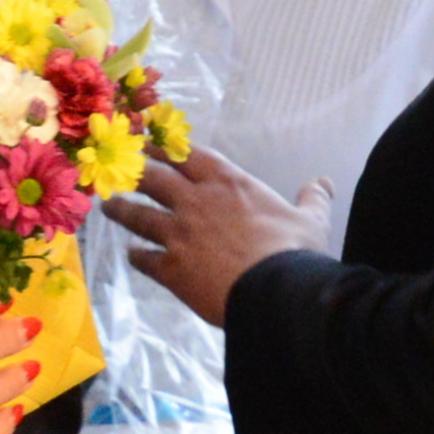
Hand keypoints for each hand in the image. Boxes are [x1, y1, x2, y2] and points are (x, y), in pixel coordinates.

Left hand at [111, 147, 324, 325]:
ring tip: (109, 207)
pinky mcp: (171, 269)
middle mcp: (196, 202)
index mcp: (228, 183)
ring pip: (138, 216)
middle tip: (120, 168)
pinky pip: (145, 259)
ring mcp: (179, 235)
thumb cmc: (293, 251)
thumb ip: (312, 199)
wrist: (273, 291)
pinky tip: (132, 255)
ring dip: (122, 210)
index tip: (149, 141)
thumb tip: (323, 183)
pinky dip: (136, 256)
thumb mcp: (310, 220)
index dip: (165, 146)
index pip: (187, 155)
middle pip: (153, 179)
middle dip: (134, 171)